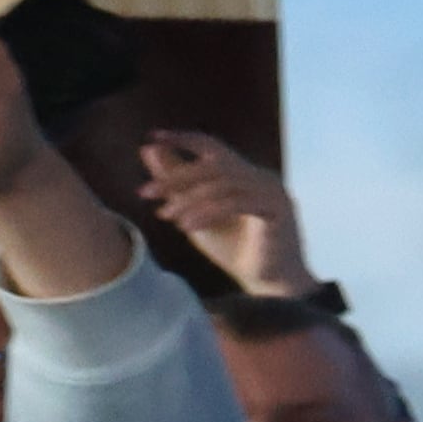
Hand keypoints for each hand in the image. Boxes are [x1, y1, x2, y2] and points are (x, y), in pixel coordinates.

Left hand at [140, 132, 316, 295]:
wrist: (267, 284)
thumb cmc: (234, 250)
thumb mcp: (195, 213)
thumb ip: (176, 183)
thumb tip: (148, 148)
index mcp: (244, 174)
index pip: (211, 147)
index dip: (182, 138)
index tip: (153, 137)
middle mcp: (261, 177)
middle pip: (213, 166)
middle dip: (175, 178)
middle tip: (145, 193)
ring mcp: (272, 191)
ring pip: (222, 185)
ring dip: (188, 200)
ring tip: (166, 216)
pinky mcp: (277, 209)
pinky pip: (235, 204)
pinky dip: (207, 214)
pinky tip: (187, 227)